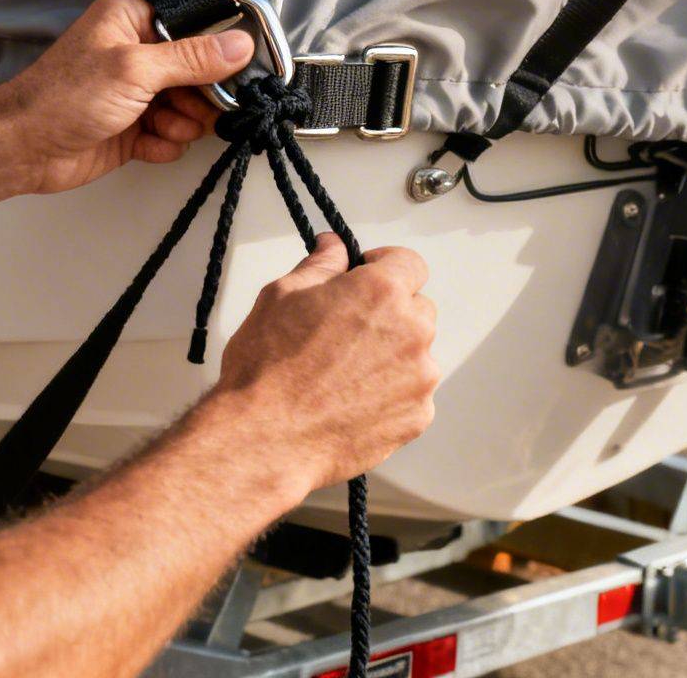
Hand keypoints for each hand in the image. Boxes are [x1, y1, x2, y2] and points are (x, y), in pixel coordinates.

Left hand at [0, 0, 252, 196]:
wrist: (23, 149)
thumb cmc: (64, 96)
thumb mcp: (135, 69)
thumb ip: (192, 58)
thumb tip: (240, 45)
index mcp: (132, 19)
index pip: (193, 26)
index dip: (216, 51)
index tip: (232, 72)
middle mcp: (136, 51)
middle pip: (197, 71)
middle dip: (200, 96)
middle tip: (197, 108)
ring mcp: (135, 92)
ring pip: (188, 107)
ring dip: (183, 123)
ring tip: (163, 128)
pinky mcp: (132, 128)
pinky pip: (170, 135)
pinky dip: (165, 143)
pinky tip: (149, 145)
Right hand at [206, 235, 437, 494]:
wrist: (266, 439)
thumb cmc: (267, 369)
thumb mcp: (281, 296)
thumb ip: (320, 265)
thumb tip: (334, 247)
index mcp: (381, 292)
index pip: (410, 263)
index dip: (385, 266)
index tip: (366, 277)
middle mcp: (411, 332)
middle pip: (417, 309)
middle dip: (389, 313)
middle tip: (347, 331)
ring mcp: (419, 378)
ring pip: (417, 354)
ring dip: (392, 356)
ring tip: (345, 374)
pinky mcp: (417, 417)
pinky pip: (413, 395)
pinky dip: (391, 395)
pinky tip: (352, 402)